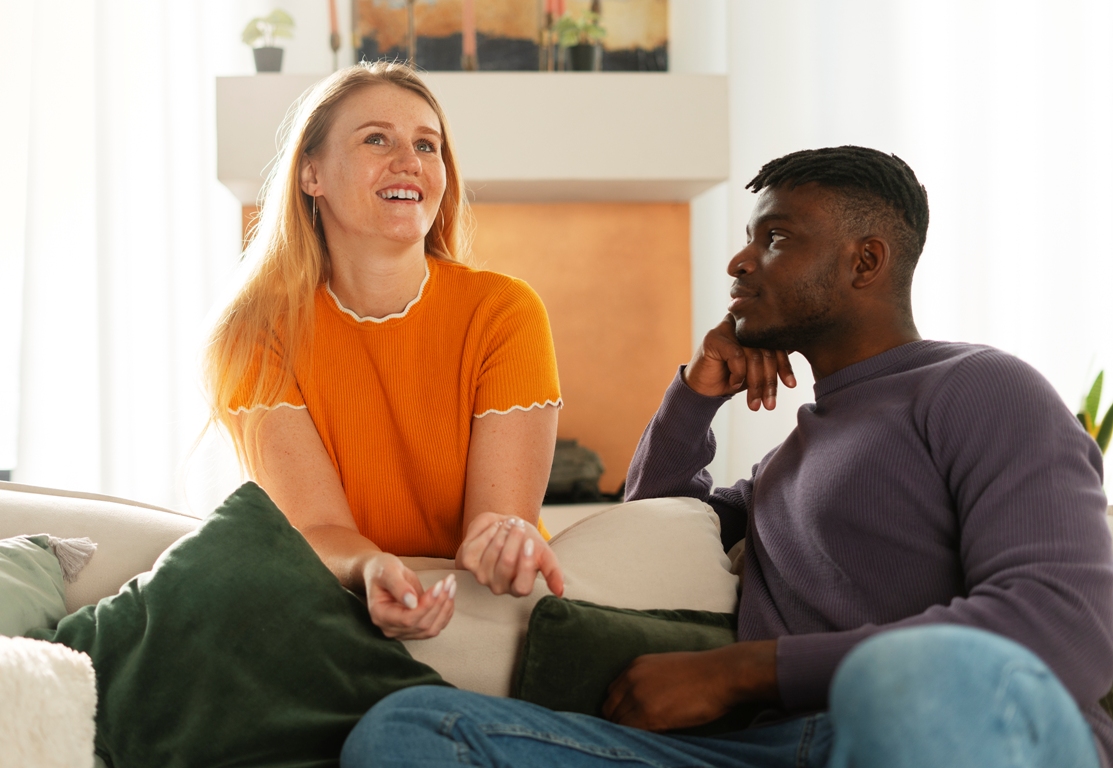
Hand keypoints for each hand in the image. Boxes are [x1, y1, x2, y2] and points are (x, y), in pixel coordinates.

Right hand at [365, 552, 455, 639]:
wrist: (383, 573)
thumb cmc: (382, 569)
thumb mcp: (388, 571)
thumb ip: (398, 586)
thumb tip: (412, 602)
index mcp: (380, 615)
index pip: (407, 619)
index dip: (426, 605)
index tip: (439, 585)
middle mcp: (391, 628)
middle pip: (422, 624)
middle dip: (439, 602)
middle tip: (449, 580)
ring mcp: (404, 631)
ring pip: (432, 628)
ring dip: (446, 607)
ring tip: (451, 585)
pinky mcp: (416, 628)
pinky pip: (436, 626)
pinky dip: (446, 611)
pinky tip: (450, 594)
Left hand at [456, 513, 563, 597]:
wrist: (505, 528)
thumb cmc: (526, 544)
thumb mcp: (543, 554)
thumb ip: (552, 571)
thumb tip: (560, 592)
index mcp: (518, 588)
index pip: (522, 586)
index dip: (526, 564)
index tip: (530, 542)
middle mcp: (498, 587)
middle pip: (506, 563)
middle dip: (514, 539)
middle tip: (520, 525)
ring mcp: (480, 576)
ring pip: (493, 551)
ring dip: (503, 532)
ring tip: (510, 523)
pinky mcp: (466, 561)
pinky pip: (479, 543)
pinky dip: (490, 531)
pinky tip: (496, 527)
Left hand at [602, 641, 777, 731]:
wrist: (721, 674)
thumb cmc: (703, 672)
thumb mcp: (667, 667)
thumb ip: (648, 680)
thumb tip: (641, 702)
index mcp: (635, 666)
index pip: (612, 693)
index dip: (620, 708)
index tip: (629, 718)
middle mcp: (631, 679)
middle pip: (610, 708)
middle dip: (619, 720)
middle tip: (636, 731)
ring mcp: (638, 697)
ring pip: (618, 722)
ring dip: (628, 731)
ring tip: (645, 735)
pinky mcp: (649, 715)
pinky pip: (630, 732)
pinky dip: (636, 738)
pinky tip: (651, 738)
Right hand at [683, 315, 795, 409]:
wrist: (703, 389)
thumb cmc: (733, 377)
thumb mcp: (758, 370)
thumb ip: (774, 358)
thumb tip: (804, 349)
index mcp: (755, 327)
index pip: (776, 343)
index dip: (785, 365)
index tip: (791, 385)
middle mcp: (742, 323)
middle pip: (765, 350)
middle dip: (769, 380)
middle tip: (770, 404)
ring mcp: (727, 327)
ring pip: (753, 355)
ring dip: (756, 384)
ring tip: (755, 404)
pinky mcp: (713, 337)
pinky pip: (736, 355)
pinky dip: (738, 374)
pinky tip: (734, 384)